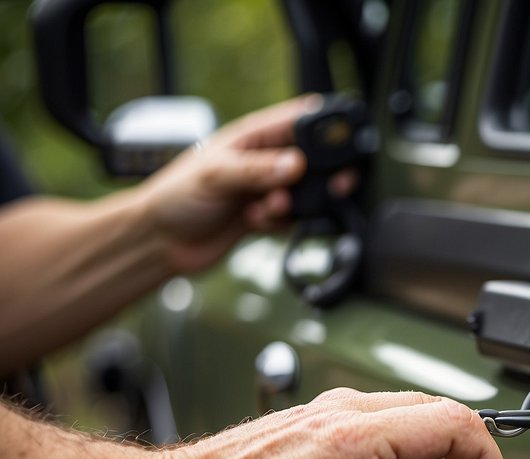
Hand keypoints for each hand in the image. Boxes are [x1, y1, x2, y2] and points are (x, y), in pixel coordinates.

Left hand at [135, 95, 354, 275]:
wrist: (160, 242)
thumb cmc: (175, 196)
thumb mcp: (215, 175)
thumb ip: (256, 170)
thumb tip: (297, 164)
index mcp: (252, 136)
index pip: (298, 119)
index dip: (325, 124)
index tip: (342, 140)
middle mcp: (264, 159)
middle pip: (313, 158)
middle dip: (322, 173)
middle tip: (332, 184)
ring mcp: (266, 188)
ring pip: (306, 191)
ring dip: (296, 203)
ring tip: (271, 207)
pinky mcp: (267, 216)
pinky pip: (293, 217)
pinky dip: (282, 222)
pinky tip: (257, 222)